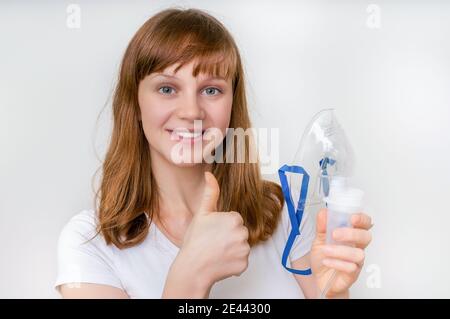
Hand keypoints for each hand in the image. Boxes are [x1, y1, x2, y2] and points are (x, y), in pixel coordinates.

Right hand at [175, 172, 250, 288]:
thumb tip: (210, 174)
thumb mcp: (202, 214)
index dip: (222, 226)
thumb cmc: (195, 240)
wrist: (192, 268)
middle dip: (230, 236)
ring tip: (217, 252)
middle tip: (213, 242)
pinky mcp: (244, 264)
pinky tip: (221, 262)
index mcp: (234, 219)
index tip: (212, 232)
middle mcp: (243, 233)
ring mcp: (244, 250)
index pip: (234, 219)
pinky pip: (242, 260)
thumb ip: (210, 193)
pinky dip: (234, 262)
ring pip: (242, 246)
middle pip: (240, 232)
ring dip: (232, 249)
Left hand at [310, 209, 372, 297]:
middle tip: (335, 234)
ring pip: (359, 254)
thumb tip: (324, 213)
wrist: (320, 278)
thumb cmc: (323, 258)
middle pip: (366, 236)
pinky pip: (351, 268)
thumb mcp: (319, 239)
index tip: (352, 217)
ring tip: (326, 250)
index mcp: (351, 235)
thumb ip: (322, 226)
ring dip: (340, 251)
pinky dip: (337, 263)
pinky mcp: (353, 274)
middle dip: (351, 233)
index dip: (362, 219)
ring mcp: (356, 261)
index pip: (364, 223)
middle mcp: (356, 247)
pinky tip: (327, 261)